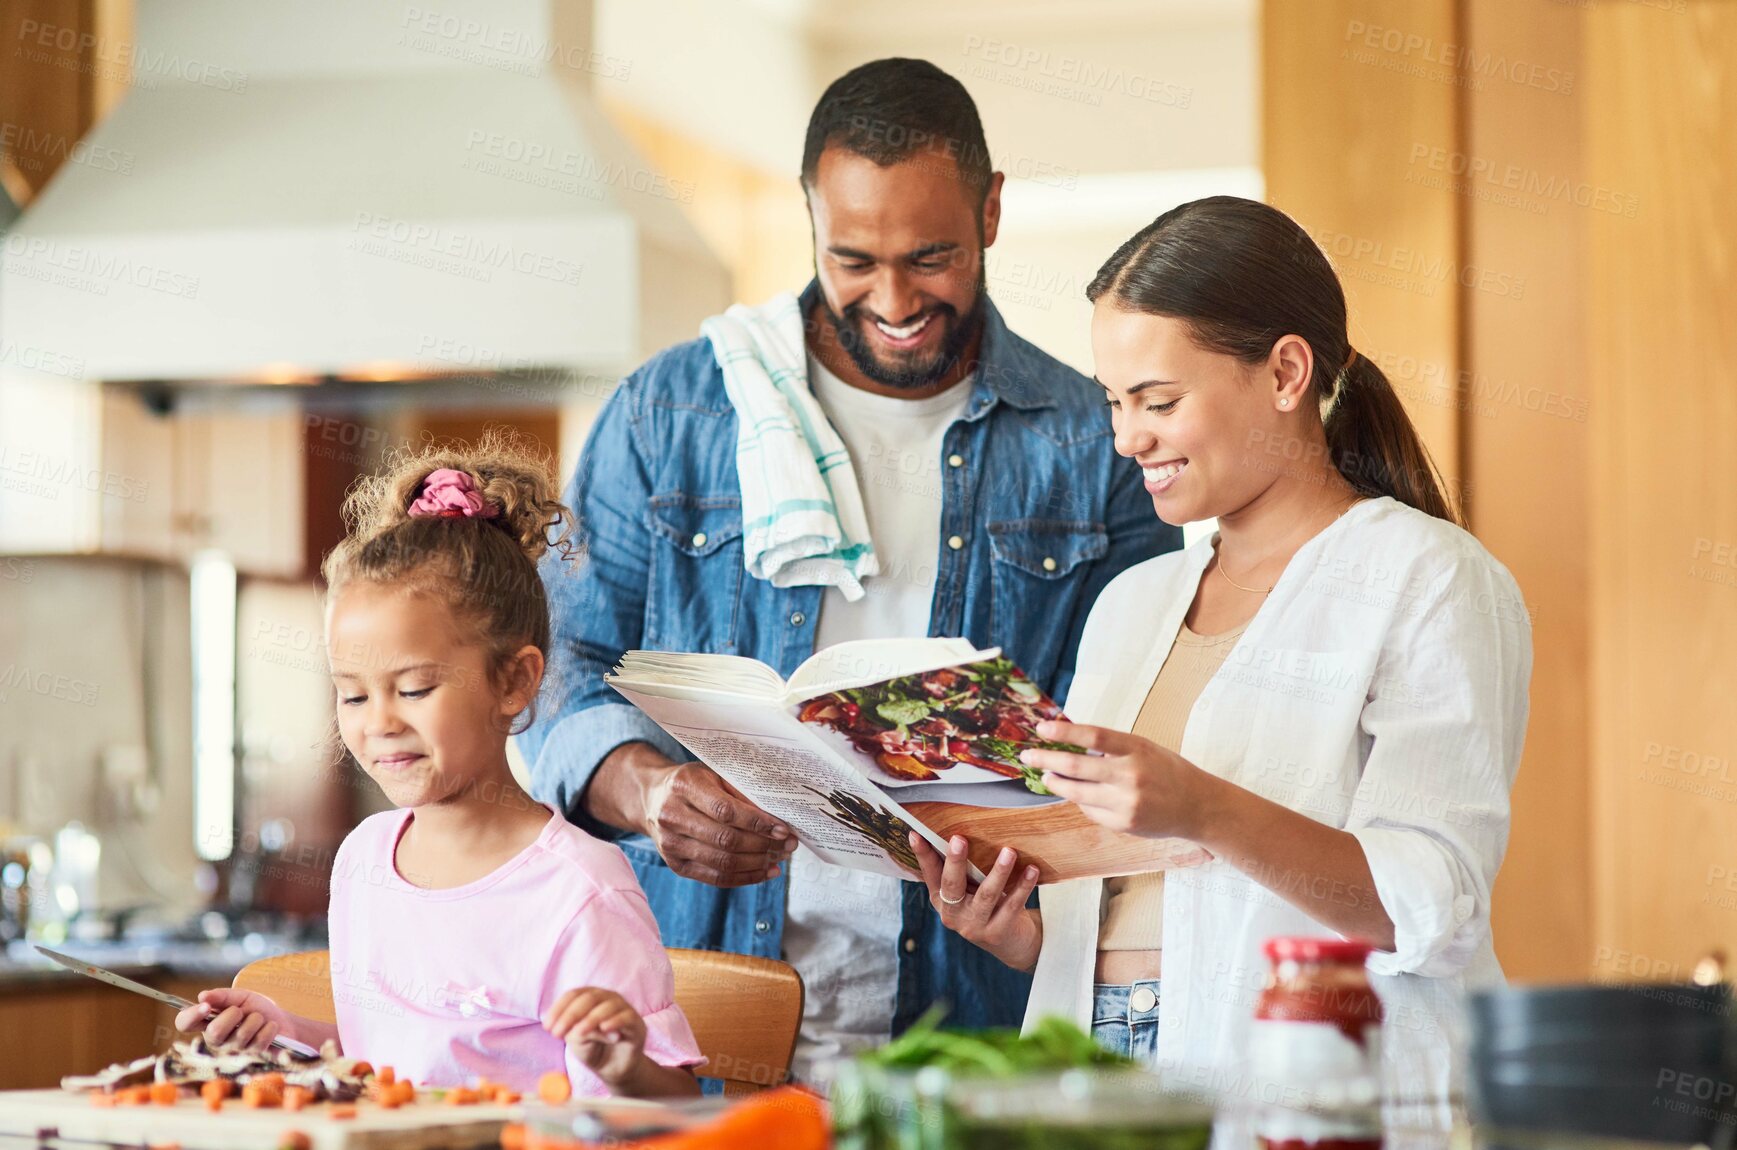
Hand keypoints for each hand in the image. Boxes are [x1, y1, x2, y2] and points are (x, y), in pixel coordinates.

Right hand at [174, 988, 292, 1051]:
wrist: (283, 1021)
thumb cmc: (256, 1009)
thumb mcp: (240, 997)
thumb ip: (222, 996)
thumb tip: (202, 996)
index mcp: (207, 1024)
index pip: (185, 1023)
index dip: (191, 1015)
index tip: (206, 1006)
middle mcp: (215, 1041)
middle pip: (213, 1032)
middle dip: (232, 1015)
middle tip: (241, 1011)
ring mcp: (233, 1053)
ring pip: (240, 1036)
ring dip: (255, 1019)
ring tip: (259, 1018)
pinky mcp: (251, 1058)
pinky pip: (258, 1042)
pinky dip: (268, 1028)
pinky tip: (270, 1027)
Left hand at [544, 988, 648, 1087]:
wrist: (613, 1068)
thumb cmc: (593, 1049)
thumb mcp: (577, 1040)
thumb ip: (576, 1030)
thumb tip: (580, 1026)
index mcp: (589, 998)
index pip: (573, 995)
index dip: (559, 1009)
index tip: (547, 1027)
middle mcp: (607, 998)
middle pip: (588, 998)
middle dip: (571, 1015)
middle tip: (558, 1033)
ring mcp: (623, 1008)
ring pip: (607, 1005)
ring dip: (591, 1019)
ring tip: (579, 1033)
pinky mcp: (636, 1022)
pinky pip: (626, 1017)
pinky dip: (614, 1021)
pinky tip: (604, 1028)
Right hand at [645, 761, 795, 886]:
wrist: (653, 798)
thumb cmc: (692, 783)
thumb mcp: (714, 774)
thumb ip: (741, 792)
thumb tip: (777, 815)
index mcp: (684, 786)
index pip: (725, 811)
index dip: (757, 823)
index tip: (782, 829)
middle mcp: (672, 816)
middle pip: (725, 840)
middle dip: (763, 845)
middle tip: (788, 845)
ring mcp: (671, 845)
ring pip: (722, 862)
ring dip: (758, 863)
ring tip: (779, 857)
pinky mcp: (676, 866)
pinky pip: (716, 878)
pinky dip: (745, 877)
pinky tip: (765, 871)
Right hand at [909, 832, 1041, 971]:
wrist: (1011, 943)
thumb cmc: (987, 905)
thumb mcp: (969, 890)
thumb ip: (963, 870)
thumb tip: (961, 830)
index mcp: (941, 899)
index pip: (929, 873)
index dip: (922, 854)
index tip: (915, 833)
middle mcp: (952, 914)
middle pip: (952, 884)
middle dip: (955, 861)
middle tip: (959, 839)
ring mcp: (974, 927)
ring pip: (986, 895)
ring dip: (998, 871)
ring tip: (1009, 852)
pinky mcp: (997, 932)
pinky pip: (1012, 905)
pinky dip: (1023, 886)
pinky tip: (1031, 870)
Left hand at [1021, 721, 1216, 838]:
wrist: (1196, 806)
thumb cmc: (1166, 771)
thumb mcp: (1144, 748)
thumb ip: (1111, 746)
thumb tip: (1068, 740)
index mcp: (1137, 749)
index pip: (1094, 736)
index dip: (1065, 732)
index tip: (1042, 728)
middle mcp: (1131, 775)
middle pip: (1077, 767)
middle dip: (1047, 760)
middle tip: (1028, 755)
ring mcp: (1126, 802)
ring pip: (1077, 793)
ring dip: (1056, 783)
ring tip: (1045, 776)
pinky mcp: (1123, 824)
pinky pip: (1090, 810)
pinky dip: (1081, 801)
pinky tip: (1080, 795)